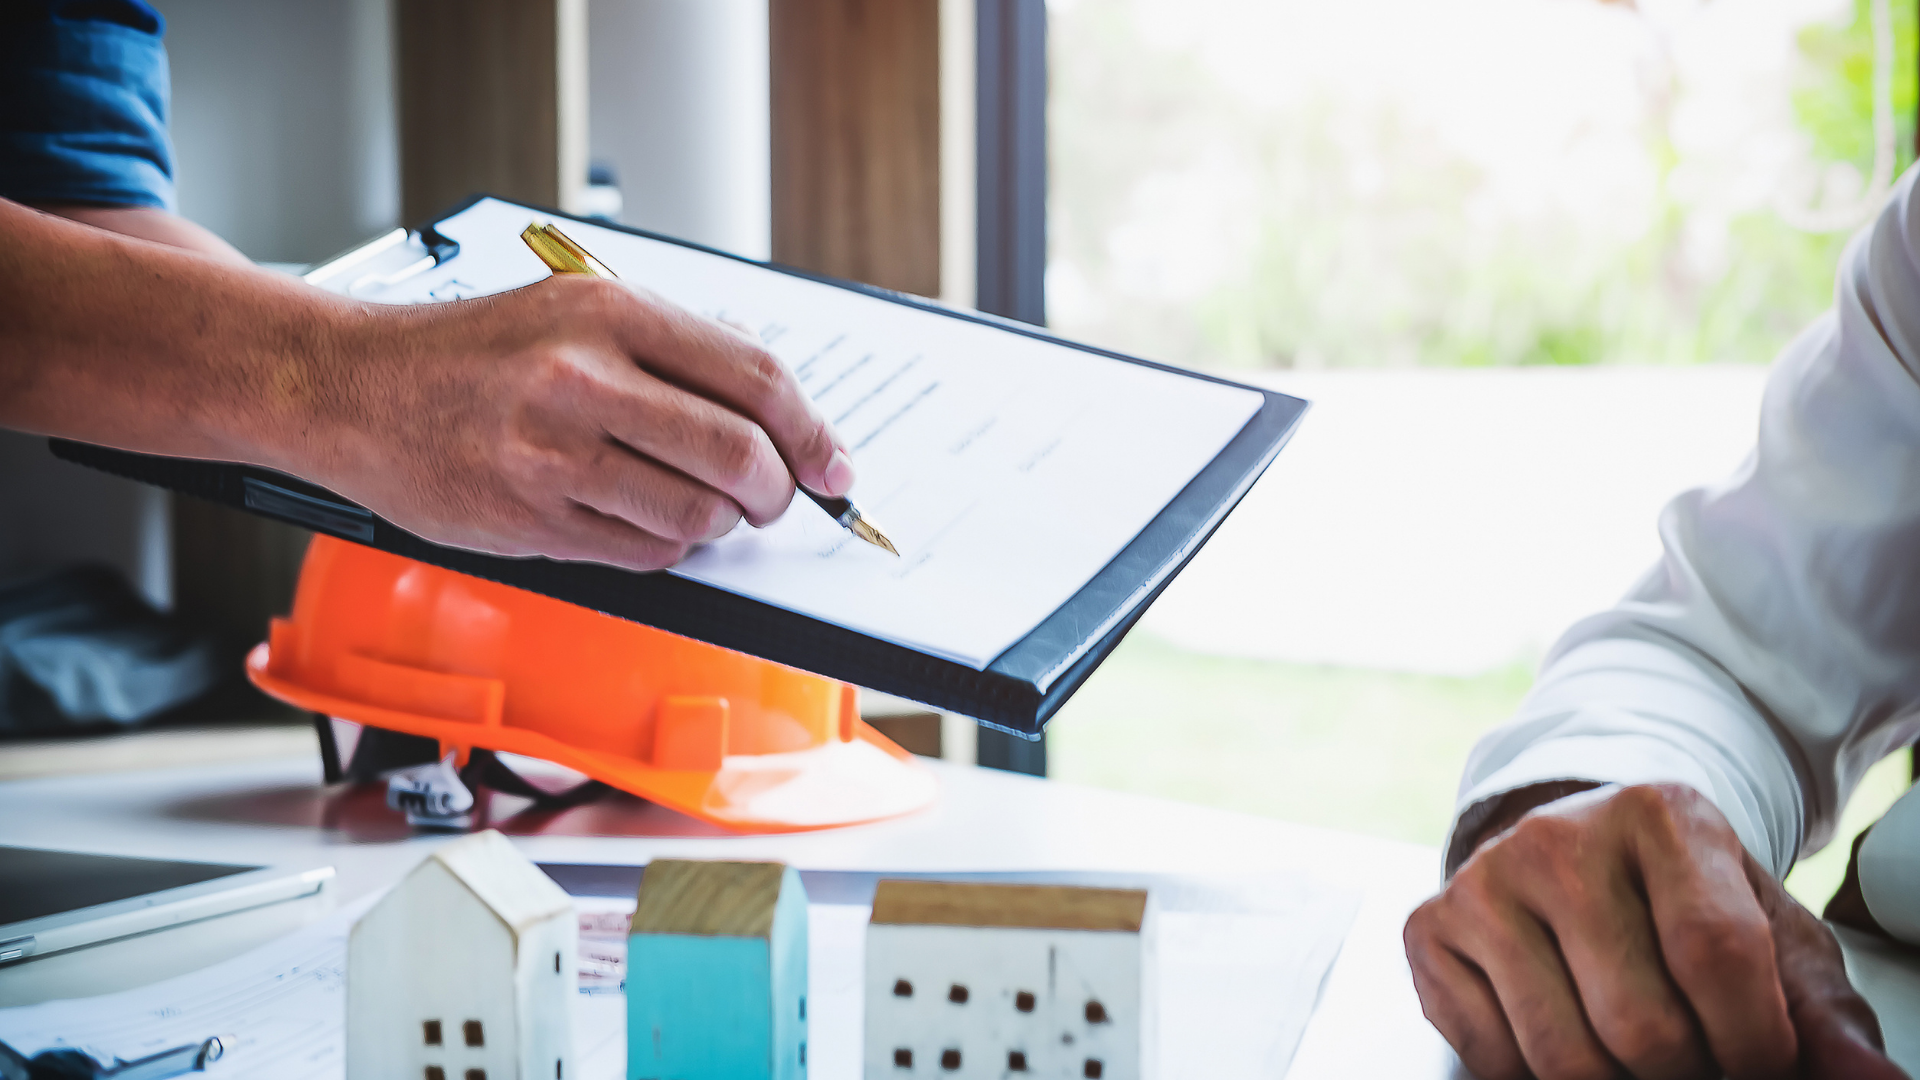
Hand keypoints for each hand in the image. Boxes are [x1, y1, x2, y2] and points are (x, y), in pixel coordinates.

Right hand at [296, 274, 852, 570]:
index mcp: (608, 314)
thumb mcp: (575, 307)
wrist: (351, 388)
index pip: (755, 378)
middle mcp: (582, 380)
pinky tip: (645, 519)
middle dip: (778, 490)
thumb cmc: (471, 350)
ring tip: (706, 506)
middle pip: (739, 455)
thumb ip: (675, 343)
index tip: (833, 463)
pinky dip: (667, 545)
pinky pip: (644, 553)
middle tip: (776, 497)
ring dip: (721, 523)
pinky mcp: (530, 520)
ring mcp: (552, 456)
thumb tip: (773, 392)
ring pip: (697, 515)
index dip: (812, 431)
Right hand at [1404, 783, 1906, 1079]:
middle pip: (1640, 1026)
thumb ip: (1823, 1016)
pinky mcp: (1428, 927)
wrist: (1574, 857)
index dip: (1753, 1041)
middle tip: (1693, 1060)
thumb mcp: (1768, 939)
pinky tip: (1564, 1034)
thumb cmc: (1683, 907)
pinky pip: (1491, 1059)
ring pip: (1563, 1058)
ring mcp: (1483, 881)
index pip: (1716, 952)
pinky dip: (1536, 1079)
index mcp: (1661, 813)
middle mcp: (1558, 836)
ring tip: (1634, 1055)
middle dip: (1684, 1076)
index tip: (1760, 1060)